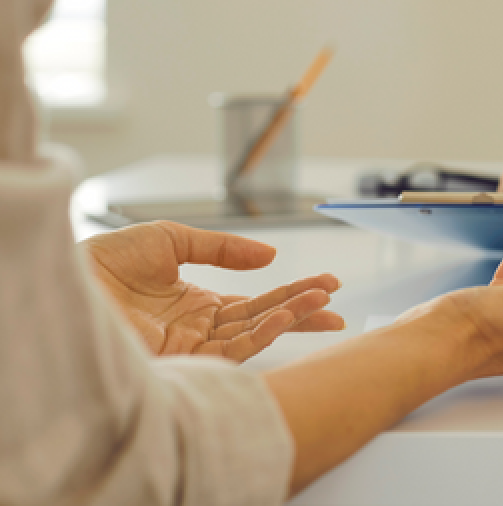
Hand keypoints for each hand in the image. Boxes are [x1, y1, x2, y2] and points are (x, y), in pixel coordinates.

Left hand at [82, 221, 344, 361]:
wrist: (66, 282)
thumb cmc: (102, 263)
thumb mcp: (170, 239)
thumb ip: (222, 247)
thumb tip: (269, 256)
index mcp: (197, 304)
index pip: (255, 303)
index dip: (292, 293)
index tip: (327, 284)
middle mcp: (199, 329)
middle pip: (264, 320)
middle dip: (304, 310)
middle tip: (337, 301)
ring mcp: (192, 347)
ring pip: (255, 335)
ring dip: (292, 319)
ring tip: (323, 303)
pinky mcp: (183, 360)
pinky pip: (232, 349)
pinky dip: (263, 333)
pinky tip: (285, 316)